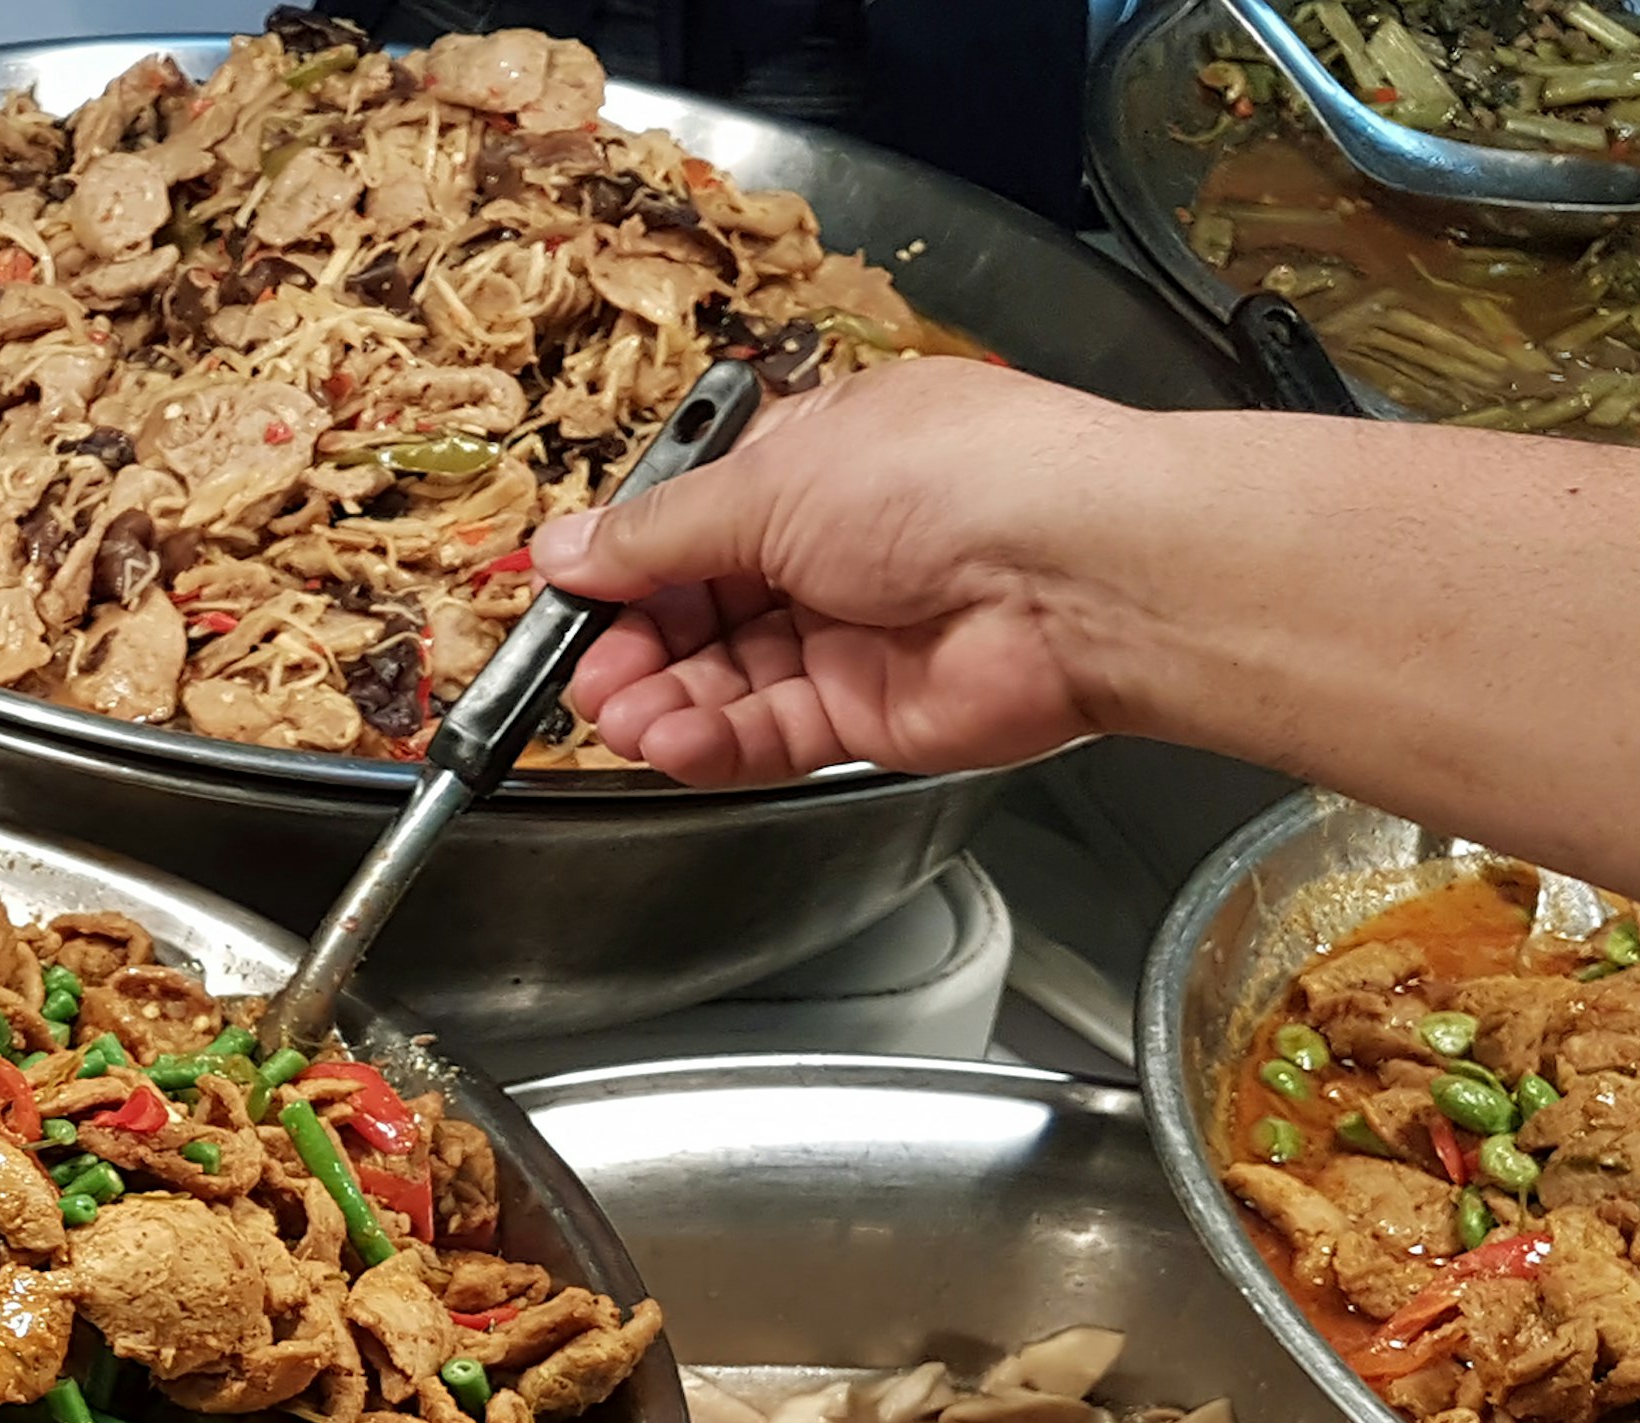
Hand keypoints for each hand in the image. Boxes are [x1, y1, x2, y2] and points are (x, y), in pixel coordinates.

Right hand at [535, 360, 1149, 784]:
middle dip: (630, 642)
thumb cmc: (952, 481)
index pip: (689, 520)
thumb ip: (658, 532)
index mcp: (810, 462)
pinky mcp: (862, 716)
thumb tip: (565, 548)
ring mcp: (844, 636)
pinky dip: (709, 743)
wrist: (1077, 574)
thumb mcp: (773, 480)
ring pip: (721, 681)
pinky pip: (763, 736)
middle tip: (582, 670)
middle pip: (694, 609)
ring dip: (659, 699)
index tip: (562, 593)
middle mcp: (826, 548)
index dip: (623, 561)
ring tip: (616, 714)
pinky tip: (669, 740)